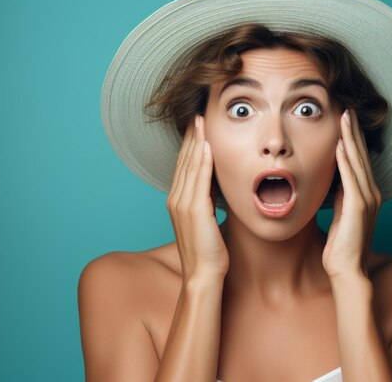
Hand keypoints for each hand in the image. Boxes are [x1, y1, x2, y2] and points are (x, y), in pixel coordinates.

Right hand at [166, 114, 228, 280]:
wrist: (203, 274)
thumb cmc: (207, 252)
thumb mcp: (205, 221)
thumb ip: (206, 202)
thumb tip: (216, 187)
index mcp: (178, 201)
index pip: (183, 167)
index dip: (189, 145)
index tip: (196, 127)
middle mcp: (176, 200)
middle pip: (184, 162)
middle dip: (191, 137)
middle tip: (196, 116)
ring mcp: (183, 205)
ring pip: (190, 166)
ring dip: (196, 142)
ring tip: (200, 122)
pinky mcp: (195, 211)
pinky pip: (199, 180)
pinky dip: (202, 161)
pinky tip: (207, 146)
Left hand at [322, 108, 381, 279]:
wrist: (347, 269)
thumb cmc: (342, 245)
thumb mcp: (340, 213)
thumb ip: (341, 195)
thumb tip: (336, 178)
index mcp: (367, 194)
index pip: (360, 160)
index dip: (354, 138)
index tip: (347, 120)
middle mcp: (371, 193)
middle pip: (361, 155)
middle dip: (354, 131)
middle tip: (348, 108)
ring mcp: (367, 199)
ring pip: (357, 162)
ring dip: (350, 138)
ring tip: (345, 117)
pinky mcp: (358, 207)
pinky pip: (351, 178)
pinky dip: (345, 161)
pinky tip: (340, 145)